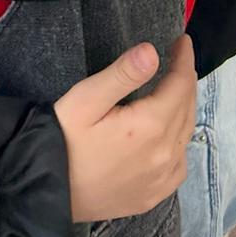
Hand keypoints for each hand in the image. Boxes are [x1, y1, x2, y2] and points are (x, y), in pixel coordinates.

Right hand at [55, 35, 196, 222]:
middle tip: (180, 59)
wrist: (48, 192)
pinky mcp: (153, 196)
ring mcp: (161, 179)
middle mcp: (165, 154)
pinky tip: (170, 134)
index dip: (184, 60)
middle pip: (187, 109)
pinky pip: (179, 163)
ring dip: (185, 108)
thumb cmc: (63, 139)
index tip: (183, 41)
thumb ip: (122, 75)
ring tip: (176, 88)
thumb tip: (152, 52)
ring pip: (186, 135)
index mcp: (150, 126)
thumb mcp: (86, 99)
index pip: (180, 85)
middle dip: (185, 80)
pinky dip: (181, 141)